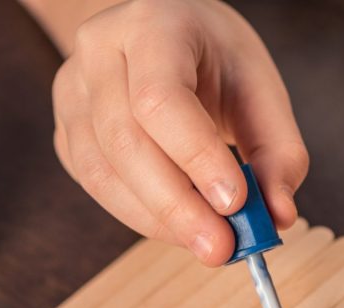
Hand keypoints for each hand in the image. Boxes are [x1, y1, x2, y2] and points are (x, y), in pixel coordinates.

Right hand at [50, 0, 308, 265]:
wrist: (162, 37)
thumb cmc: (212, 59)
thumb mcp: (259, 87)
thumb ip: (277, 152)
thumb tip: (278, 216)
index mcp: (152, 24)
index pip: (160, 99)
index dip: (195, 157)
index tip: (235, 204)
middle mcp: (99, 52)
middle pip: (125, 142)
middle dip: (177, 206)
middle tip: (222, 247)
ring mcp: (71, 93)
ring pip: (103, 172)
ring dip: (158, 220)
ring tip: (207, 242)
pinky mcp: (64, 133)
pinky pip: (96, 186)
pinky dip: (140, 216)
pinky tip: (177, 225)